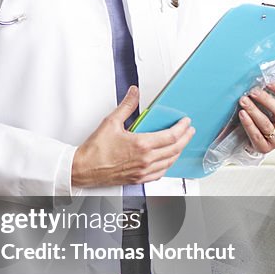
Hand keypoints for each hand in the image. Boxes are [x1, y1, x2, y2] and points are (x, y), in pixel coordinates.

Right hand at [71, 86, 194, 186]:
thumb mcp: (111, 122)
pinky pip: (160, 174)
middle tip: (190, 131)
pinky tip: (167, 161)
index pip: (171, 136)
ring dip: (178, 152)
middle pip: (175, 149)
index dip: (182, 128)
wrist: (84, 169)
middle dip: (185, 139)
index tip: (185, 122)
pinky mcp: (138, 179)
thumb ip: (126, 106)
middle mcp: (145, 160)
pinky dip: (168, 165)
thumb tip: (134, 94)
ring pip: (170, 162)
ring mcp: (143, 171)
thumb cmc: (95, 151)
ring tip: (181, 144)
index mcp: (141, 145)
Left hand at [238, 79, 274, 153]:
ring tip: (243, 100)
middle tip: (253, 91)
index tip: (268, 82)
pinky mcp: (265, 147)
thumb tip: (262, 78)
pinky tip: (242, 114)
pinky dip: (248, 123)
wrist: (259, 141)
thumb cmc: (267, 120)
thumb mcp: (274, 108)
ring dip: (254, 110)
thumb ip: (273, 96)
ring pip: (266, 123)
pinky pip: (256, 135)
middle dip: (265, 99)